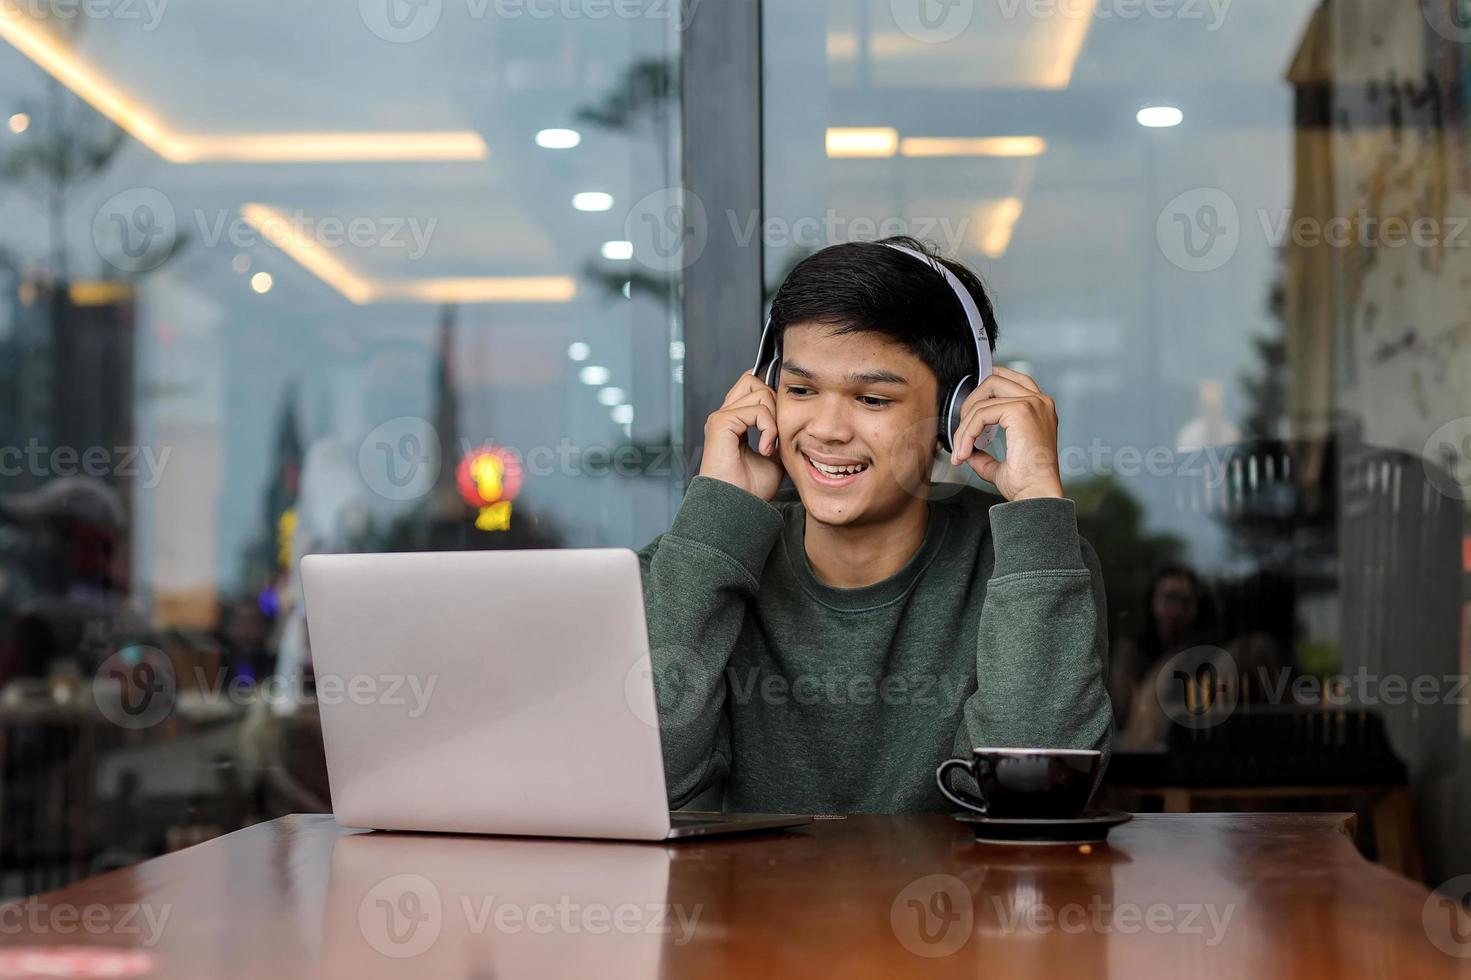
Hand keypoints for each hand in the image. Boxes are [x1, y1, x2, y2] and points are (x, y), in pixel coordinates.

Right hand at [698, 373, 785, 500]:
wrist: (736, 506)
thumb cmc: (750, 489)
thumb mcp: (773, 457)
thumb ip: (777, 435)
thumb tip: (792, 421)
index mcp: (734, 423)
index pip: (752, 389)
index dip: (771, 397)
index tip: (782, 424)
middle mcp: (725, 416)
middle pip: (753, 381)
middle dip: (774, 403)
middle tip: (775, 435)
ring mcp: (721, 417)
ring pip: (759, 392)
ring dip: (773, 419)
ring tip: (770, 445)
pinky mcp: (721, 422)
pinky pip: (757, 409)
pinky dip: (768, 428)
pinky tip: (765, 449)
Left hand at [950, 365, 1064, 501]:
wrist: (1037, 495)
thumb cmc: (1028, 484)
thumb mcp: (1001, 465)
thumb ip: (984, 455)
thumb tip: (968, 451)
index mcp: (1040, 410)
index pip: (1012, 380)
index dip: (985, 387)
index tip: (968, 410)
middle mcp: (1040, 402)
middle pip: (995, 380)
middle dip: (971, 403)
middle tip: (962, 433)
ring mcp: (1032, 404)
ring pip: (984, 398)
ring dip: (965, 424)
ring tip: (962, 449)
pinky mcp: (1020, 411)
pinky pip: (981, 414)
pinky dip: (968, 432)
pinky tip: (965, 451)